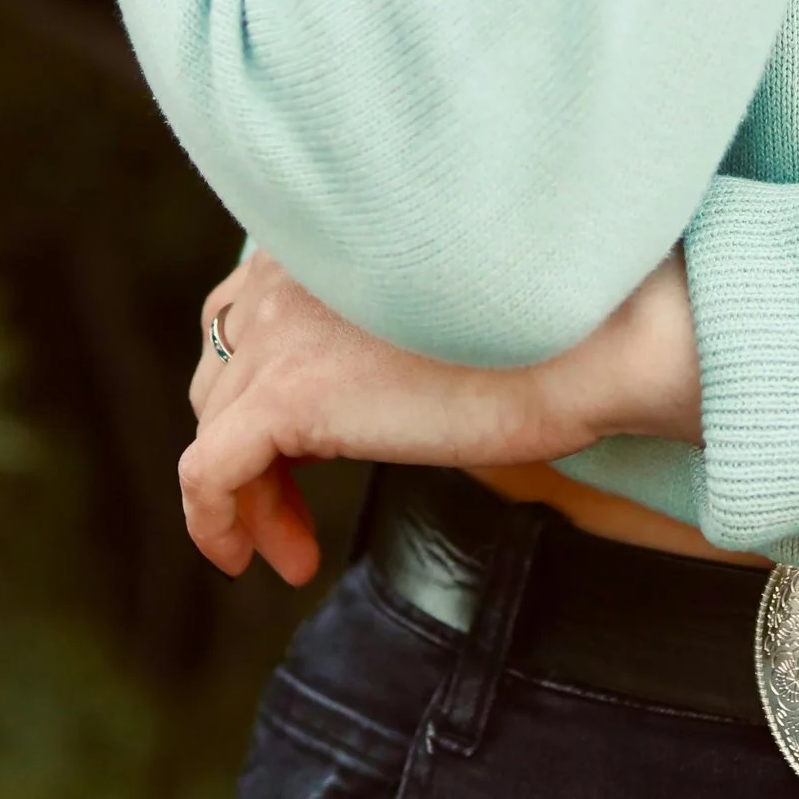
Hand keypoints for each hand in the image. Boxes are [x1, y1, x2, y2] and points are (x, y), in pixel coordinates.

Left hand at [180, 248, 703, 584]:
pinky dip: (219, 523)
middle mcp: (287, 271)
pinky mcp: (287, 396)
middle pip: (222, 373)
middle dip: (250, 450)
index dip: (258, 390)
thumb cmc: (547, 335)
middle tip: (297, 513)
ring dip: (250, 497)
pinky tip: (270, 560)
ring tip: (293, 549)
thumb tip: (345, 400)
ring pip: (215, 429)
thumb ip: (372, 332)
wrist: (590, 345)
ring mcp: (281, 332)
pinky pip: (207, 474)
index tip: (303, 457)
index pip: (244, 313)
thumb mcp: (434, 316)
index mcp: (325, 238)